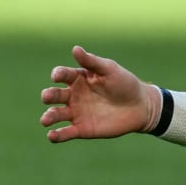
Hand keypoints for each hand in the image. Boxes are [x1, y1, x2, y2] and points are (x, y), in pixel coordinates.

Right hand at [40, 45, 157, 142]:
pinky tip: (52, 135)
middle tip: (47, 97)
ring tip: (46, 119)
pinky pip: (65, 133)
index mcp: (79, 78)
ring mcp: (76, 112)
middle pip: (54, 95)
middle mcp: (74, 95)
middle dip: (48, 96)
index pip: (63, 75)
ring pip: (56, 114)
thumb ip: (92, 62)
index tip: (57, 76)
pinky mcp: (82, 129)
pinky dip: (56, 135)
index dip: (58, 74)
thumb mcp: (109, 70)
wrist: (140, 106)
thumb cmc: (125, 84)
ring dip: (49, 116)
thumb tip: (75, 48)